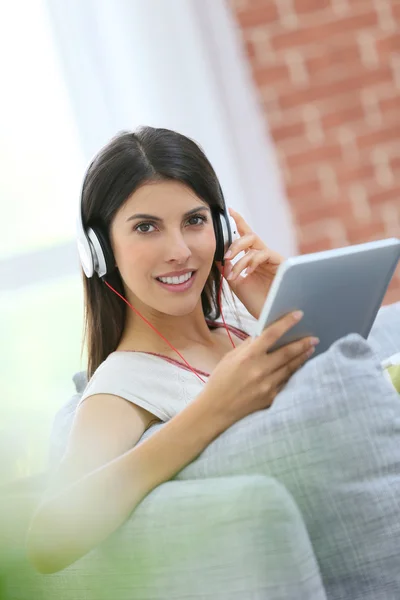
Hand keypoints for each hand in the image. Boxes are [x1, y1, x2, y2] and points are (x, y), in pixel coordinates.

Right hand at [199, 311, 318, 428]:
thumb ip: (248, 346)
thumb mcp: (230, 358)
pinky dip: (294, 372)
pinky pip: (286, 382)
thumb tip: (264, 334)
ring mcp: (267, 385)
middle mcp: (259, 370)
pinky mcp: (271, 397)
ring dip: (302, 357)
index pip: (271, 334)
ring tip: (310, 349)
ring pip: (291, 367)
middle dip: (303, 343)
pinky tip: (299, 366)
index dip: (287, 323)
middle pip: (287, 352)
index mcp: (247, 356)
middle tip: (314, 338)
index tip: (299, 315)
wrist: (216, 410)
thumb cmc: (220, 381)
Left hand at [216, 208, 283, 318]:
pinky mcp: (281, 264)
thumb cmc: (257, 302)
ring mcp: (272, 259)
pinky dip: (251, 262)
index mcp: (253, 259)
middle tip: (226, 257)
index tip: (229, 210)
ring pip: (254, 244)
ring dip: (240, 258)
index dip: (239, 221)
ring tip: (233, 273)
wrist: (273, 317)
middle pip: (250, 235)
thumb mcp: (237, 285)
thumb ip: (228, 270)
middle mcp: (263, 256)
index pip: (246, 236)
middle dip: (235, 243)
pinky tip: (246, 274)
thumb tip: (215, 257)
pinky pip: (263, 254)